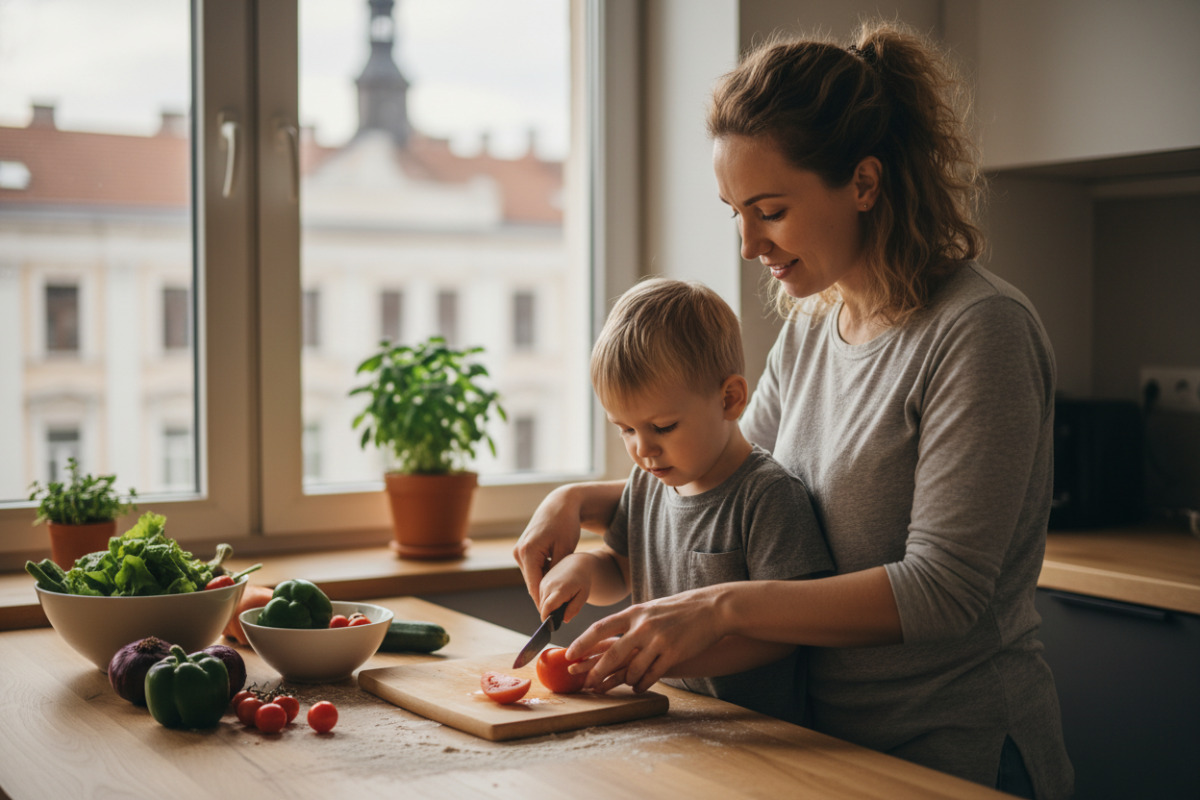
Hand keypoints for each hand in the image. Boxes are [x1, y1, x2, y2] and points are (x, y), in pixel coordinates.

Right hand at [513, 486, 582, 606]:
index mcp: (528, 552)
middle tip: (559, 614)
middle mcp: (519, 552)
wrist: (560, 504)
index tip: (552, 619)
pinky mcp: (522, 549)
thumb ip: (558, 573)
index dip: (543, 603)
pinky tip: (556, 581)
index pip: (534, 586)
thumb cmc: (566, 525)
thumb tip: (552, 594)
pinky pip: (533, 568)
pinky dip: (543, 575)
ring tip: (560, 598)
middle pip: (532, 583)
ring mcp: (518, 550)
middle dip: (544, 596)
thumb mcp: (566, 550)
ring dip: (544, 585)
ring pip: (532, 577)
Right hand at [538, 554, 594, 623]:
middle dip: (549, 614)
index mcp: (560, 589)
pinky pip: (540, 596)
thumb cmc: (583, 581)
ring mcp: (543, 581)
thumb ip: (574, 609)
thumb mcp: (583, 596)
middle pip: (543, 606)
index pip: (547, 608)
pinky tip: (557, 598)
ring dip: (548, 607)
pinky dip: (546, 600)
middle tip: (559, 616)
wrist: (578, 563)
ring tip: (561, 604)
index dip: (547, 618)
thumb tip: (564, 620)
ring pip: (541, 602)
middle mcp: (548, 584)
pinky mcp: (542, 580)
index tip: (551, 626)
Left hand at [565, 585, 726, 693]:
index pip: (601, 628)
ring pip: (633, 669)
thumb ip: (631, 621)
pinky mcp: (674, 653)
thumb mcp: (651, 609)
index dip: (583, 642)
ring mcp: (659, 640)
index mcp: (634, 613)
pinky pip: (652, 675)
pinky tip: (639, 687)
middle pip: (613, 653)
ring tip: (624, 684)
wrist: (712, 609)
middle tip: (586, 683)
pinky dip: (642, 684)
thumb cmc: (679, 609)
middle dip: (597, 671)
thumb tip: (609, 634)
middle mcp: (643, 626)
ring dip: (625, 681)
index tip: (569, 654)